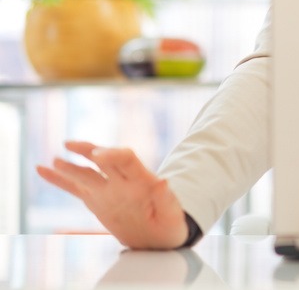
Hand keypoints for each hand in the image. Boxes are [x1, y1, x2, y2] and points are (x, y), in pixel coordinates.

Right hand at [37, 140, 188, 249]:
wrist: (160, 236)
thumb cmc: (169, 224)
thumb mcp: (172, 214)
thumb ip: (167, 199)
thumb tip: (164, 182)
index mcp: (141, 181)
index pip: (126, 159)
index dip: (113, 155)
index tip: (98, 154)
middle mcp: (122, 181)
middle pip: (104, 159)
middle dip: (89, 150)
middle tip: (72, 145)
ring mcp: (108, 190)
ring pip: (86, 173)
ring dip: (71, 165)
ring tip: (55, 159)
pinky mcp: (96, 200)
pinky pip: (75, 188)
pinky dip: (59, 180)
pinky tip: (42, 170)